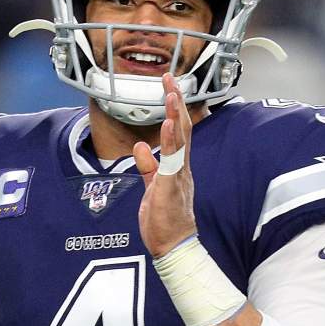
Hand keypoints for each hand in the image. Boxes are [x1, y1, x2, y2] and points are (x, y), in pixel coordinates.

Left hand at [133, 73, 197, 257]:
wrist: (174, 247)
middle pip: (183, 128)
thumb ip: (147, 167)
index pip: (179, 132)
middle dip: (176, 102)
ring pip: (181, 140)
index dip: (175, 108)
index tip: (169, 87)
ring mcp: (178, 176)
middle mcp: (181, 168)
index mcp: (177, 167)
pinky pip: (172, 160)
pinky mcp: (171, 187)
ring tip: (172, 92)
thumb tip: (141, 146)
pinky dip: (172, 141)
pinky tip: (170, 124)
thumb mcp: (151, 187)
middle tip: (170, 78)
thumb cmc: (165, 220)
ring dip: (176, 114)